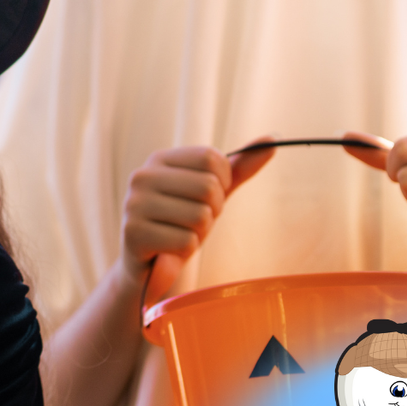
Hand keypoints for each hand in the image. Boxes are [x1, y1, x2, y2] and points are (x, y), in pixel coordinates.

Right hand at [122, 141, 275, 299]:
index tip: (208, 197)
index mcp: (159, 159)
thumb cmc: (182, 222)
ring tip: (180, 235)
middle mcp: (142, 176)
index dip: (223, 182)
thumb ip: (239, 168)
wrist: (149, 265)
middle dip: (212, 211)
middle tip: (193, 222)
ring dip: (199, 233)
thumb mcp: (211, 194)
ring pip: (200, 216)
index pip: (212, 158)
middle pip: (209, 187)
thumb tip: (273, 140)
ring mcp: (134, 204)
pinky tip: (169, 250)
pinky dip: (186, 250)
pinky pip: (186, 241)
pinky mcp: (133, 233)